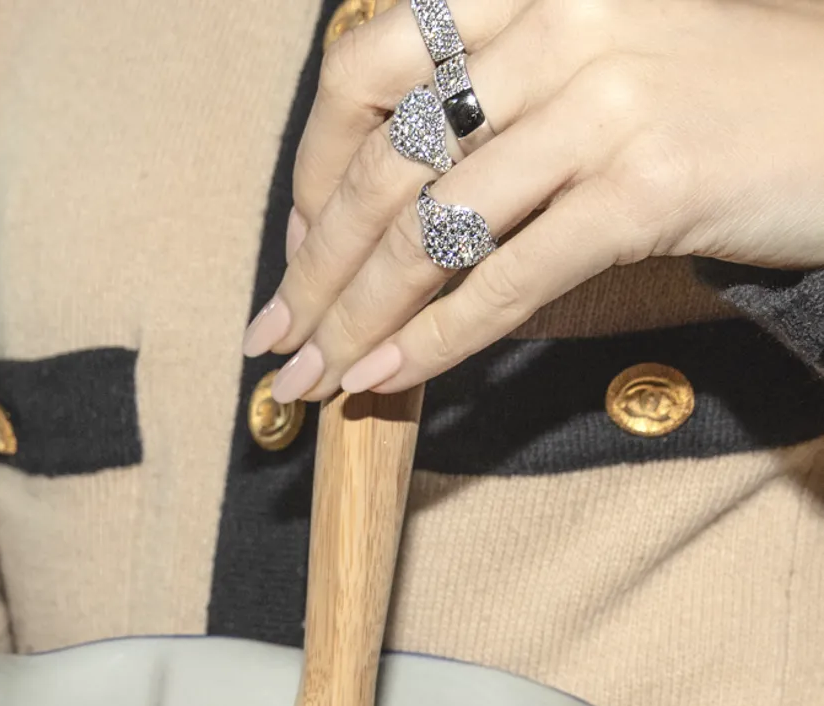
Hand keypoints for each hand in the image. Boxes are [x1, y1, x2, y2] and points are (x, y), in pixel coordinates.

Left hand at [244, 0, 823, 398]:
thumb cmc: (716, 102)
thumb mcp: (593, 66)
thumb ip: (494, 112)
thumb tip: (380, 224)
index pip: (364, 67)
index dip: (310, 170)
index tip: (297, 252)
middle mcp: (559, 24)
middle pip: (384, 163)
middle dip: (315, 269)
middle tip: (280, 341)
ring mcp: (605, 102)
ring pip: (432, 230)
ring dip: (360, 321)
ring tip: (320, 379)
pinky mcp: (646, 187)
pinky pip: (508, 281)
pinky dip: (438, 341)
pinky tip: (392, 379)